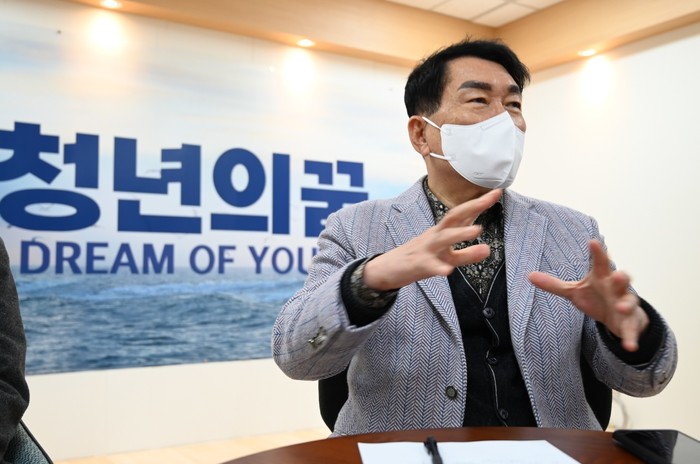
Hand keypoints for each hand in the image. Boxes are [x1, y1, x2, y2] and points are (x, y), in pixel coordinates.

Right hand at [363, 189, 501, 290]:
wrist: (388, 268)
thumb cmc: (420, 258)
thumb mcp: (446, 257)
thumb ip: (467, 254)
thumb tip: (488, 249)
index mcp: (442, 231)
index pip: (463, 213)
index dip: (479, 203)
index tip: (498, 191)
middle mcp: (435, 235)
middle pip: (453, 217)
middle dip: (472, 207)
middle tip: (490, 199)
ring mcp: (427, 249)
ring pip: (443, 238)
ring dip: (459, 233)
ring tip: (476, 230)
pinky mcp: (419, 264)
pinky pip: (430, 266)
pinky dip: (438, 268)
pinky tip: (447, 271)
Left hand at [528, 240, 648, 351]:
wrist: (619, 316)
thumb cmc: (596, 297)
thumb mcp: (574, 291)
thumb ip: (554, 285)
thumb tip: (529, 275)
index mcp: (602, 277)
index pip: (600, 263)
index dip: (598, 252)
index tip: (593, 242)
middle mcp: (616, 288)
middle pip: (621, 279)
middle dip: (620, 277)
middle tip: (616, 275)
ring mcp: (626, 304)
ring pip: (630, 301)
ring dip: (626, 305)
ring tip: (621, 308)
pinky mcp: (630, 323)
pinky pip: (631, 330)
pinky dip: (631, 338)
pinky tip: (630, 347)